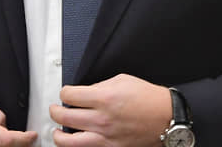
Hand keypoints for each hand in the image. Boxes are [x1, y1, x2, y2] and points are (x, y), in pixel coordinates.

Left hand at [49, 74, 170, 146]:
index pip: (69, 96)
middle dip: (55, 111)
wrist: (165, 117)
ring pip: (68, 141)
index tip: (66, 93)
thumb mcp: (121, 80)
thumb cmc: (147, 98)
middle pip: (63, 117)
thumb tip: (84, 93)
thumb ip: (99, 86)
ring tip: (57, 130)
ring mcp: (105, 136)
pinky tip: (75, 140)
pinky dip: (76, 145)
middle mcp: (102, 119)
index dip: (64, 93)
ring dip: (58, 134)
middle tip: (56, 109)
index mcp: (104, 98)